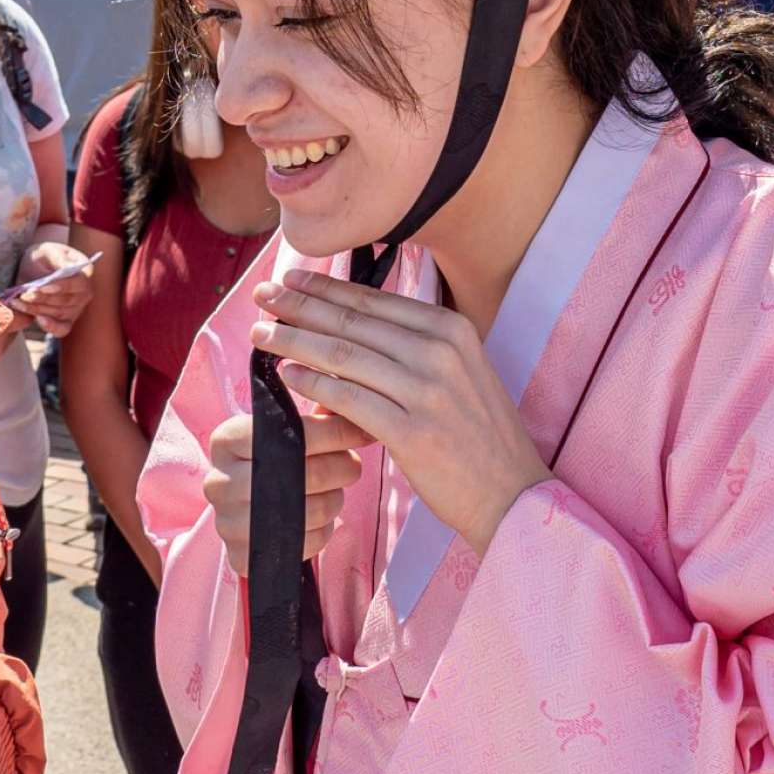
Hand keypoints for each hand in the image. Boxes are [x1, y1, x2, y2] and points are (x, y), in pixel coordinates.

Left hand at [10, 239, 92, 338]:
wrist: (35, 268)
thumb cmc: (42, 257)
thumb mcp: (47, 251)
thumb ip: (57, 258)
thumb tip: (66, 269)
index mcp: (86, 271)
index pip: (78, 281)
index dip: (61, 285)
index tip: (41, 287)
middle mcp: (85, 292)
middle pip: (67, 300)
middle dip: (43, 298)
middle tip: (25, 294)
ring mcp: (77, 309)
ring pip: (59, 313)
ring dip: (37, 309)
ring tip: (18, 301)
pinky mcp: (67, 321)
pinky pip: (61, 329)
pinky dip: (50, 326)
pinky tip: (37, 319)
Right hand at [203, 407, 370, 575]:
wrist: (247, 510)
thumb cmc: (273, 462)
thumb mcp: (285, 433)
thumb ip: (319, 419)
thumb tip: (358, 413)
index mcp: (226, 440)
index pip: (288, 431)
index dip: (333, 432)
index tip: (361, 432)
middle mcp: (219, 481)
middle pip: (303, 473)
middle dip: (341, 467)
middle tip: (352, 465)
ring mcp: (226, 523)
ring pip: (308, 510)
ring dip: (334, 501)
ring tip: (334, 492)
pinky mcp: (241, 556)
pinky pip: (303, 544)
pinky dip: (322, 532)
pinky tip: (317, 520)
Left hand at [251, 271, 548, 552]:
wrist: (511, 493)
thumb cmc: (476, 435)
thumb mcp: (456, 374)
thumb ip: (410, 348)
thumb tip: (348, 329)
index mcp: (452, 330)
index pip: (374, 300)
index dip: (325, 288)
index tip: (289, 280)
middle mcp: (441, 352)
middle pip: (353, 322)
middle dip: (300, 307)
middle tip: (261, 297)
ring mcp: (428, 391)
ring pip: (344, 356)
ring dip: (295, 341)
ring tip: (262, 334)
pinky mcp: (413, 432)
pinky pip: (349, 399)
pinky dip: (314, 383)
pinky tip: (287, 375)